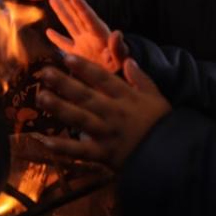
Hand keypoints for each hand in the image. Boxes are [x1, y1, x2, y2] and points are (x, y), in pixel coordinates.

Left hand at [34, 55, 170, 168]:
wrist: (174, 157)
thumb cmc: (164, 126)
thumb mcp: (157, 98)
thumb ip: (141, 79)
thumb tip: (128, 60)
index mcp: (127, 98)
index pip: (103, 78)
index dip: (84, 67)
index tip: (67, 58)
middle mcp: (114, 113)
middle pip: (85, 95)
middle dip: (63, 83)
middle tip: (43, 72)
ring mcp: (107, 134)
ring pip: (79, 118)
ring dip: (59, 107)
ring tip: (41, 97)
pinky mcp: (104, 155)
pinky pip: (80, 151)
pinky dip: (62, 146)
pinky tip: (45, 139)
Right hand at [45, 0, 127, 73]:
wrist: (117, 88)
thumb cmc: (122, 74)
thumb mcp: (121, 62)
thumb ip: (118, 48)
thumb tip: (117, 33)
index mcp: (100, 37)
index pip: (89, 19)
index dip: (81, 8)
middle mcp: (91, 37)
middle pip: (78, 16)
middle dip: (69, 1)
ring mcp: (84, 45)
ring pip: (70, 25)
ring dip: (62, 12)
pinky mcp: (79, 56)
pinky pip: (65, 45)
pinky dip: (57, 39)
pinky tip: (48, 31)